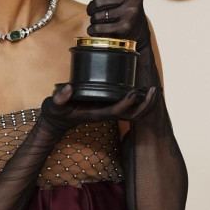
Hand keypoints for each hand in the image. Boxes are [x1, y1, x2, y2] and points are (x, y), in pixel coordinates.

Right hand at [39, 83, 158, 135]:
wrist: (58, 121)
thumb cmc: (57, 112)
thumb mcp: (54, 105)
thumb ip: (59, 98)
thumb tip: (68, 88)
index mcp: (97, 114)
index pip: (116, 111)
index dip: (126, 103)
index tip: (133, 91)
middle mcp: (107, 115)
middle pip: (132, 116)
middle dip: (145, 105)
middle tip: (154, 90)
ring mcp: (110, 113)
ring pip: (135, 113)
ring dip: (147, 104)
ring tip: (155, 90)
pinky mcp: (110, 108)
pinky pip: (131, 108)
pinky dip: (141, 101)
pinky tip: (145, 89)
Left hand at [79, 0, 150, 48]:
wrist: (138, 30)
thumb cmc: (121, 8)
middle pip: (99, 0)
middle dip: (91, 8)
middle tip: (91, 12)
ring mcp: (131, 12)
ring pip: (98, 15)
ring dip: (93, 19)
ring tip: (96, 21)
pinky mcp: (125, 27)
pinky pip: (99, 27)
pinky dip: (92, 30)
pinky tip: (93, 30)